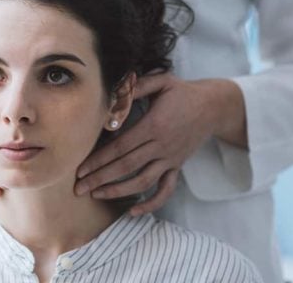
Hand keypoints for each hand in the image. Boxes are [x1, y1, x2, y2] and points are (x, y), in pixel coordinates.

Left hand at [74, 74, 245, 215]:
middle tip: (79, 188)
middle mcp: (161, 145)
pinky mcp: (177, 166)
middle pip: (126, 166)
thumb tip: (112, 95)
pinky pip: (166, 190)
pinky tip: (134, 211)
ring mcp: (170, 159)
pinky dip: (151, 203)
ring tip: (97, 195)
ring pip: (143, 181)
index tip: (81, 169)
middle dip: (100, 178)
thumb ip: (136, 87)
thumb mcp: (160, 82)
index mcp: (153, 125)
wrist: (213, 107)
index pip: (120, 147)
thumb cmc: (182, 93)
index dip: (99, 159)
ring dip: (118, 191)